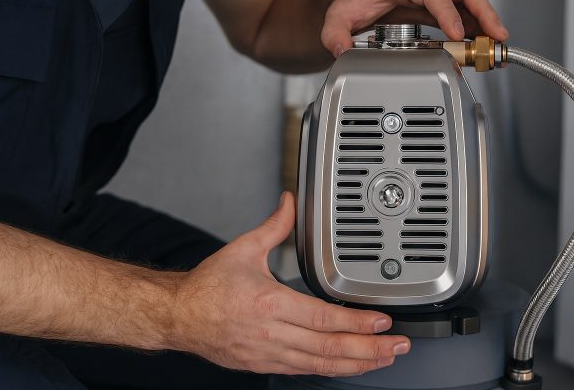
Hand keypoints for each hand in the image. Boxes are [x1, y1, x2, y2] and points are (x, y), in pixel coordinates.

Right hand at [168, 192, 410, 375]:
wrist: (178, 316)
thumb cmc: (207, 287)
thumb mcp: (243, 249)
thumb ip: (275, 227)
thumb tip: (290, 203)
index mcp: (268, 304)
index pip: (323, 318)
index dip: (356, 322)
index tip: (381, 322)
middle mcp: (270, 334)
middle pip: (328, 347)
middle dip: (368, 349)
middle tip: (395, 346)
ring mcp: (267, 354)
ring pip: (320, 365)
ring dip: (356, 364)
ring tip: (381, 360)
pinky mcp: (263, 365)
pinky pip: (303, 371)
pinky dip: (330, 370)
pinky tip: (348, 366)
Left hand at [321, 0, 507, 56]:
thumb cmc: (353, 2)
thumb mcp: (338, 16)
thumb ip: (335, 32)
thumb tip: (341, 48)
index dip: (446, 11)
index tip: (457, 33)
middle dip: (482, 11)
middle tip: (495, 34)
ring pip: (469, 1)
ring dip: (487, 21)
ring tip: (499, 45)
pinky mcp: (441, 9)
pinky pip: (466, 15)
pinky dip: (479, 29)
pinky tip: (486, 46)